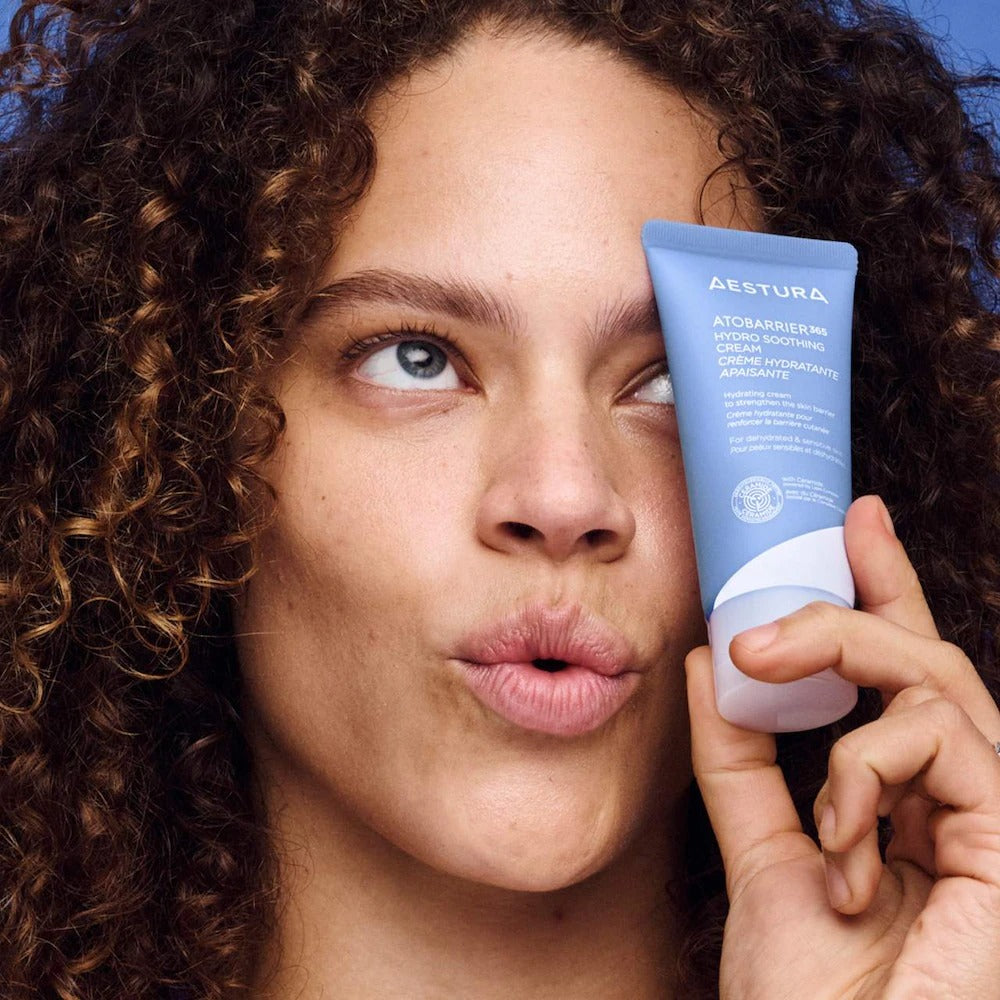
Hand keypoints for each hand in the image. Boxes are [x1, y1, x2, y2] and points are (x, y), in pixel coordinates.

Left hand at [685, 494, 999, 999]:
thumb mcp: (760, 854)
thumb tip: (709, 662)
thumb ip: (739, 760)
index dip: (885, 592)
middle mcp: (960, 803)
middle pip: (923, 662)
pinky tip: (841, 851)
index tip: (856, 522)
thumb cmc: (810, 998)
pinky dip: (865, 775)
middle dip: (846, 611)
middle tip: (758, 628)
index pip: (902, 679)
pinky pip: (943, 742)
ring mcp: (995, 820)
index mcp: (910, 804)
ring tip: (779, 721)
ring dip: (840, 677)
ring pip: (935, 680)